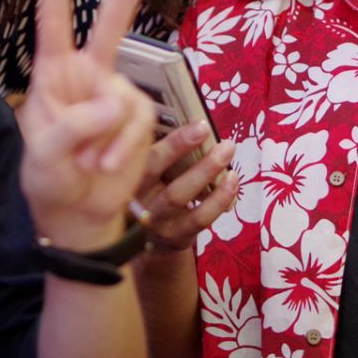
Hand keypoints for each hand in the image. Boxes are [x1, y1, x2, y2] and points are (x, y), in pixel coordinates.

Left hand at [19, 0, 158, 249]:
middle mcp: (85, 77)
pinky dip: (125, 147)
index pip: (52, 25)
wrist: (79, 213)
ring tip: (91, 164)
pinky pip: (141, 123)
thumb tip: (115, 103)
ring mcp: (115, 95)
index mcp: (51, 76)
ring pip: (128, 100)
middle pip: (109, 27)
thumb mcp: (45, 156)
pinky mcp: (138, 117)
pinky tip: (108, 166)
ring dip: (112, 139)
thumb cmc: (49, 179)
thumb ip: (74, 125)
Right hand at [134, 121, 236, 254]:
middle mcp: (133, 198)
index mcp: (125, 174)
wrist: (152, 241)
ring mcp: (153, 220)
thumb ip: (158, 150)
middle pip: (153, 168)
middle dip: (180, 145)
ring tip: (226, 150)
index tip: (193, 122)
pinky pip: (199, 218)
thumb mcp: (148, 172)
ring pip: (177, 194)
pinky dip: (219, 198)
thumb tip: (187, 116)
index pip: (139, 151)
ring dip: (205, 170)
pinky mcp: (175, 237)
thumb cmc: (155, 192)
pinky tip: (232, 181)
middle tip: (205, 129)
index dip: (165, 136)